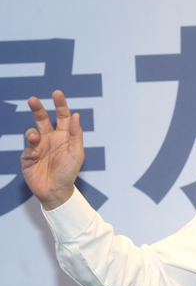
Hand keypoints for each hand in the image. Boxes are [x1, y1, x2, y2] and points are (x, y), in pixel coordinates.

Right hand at [21, 90, 83, 209]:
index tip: (57, 94)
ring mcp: (38, 147)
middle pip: (42, 119)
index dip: (60, 105)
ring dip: (32, 134)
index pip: (62, 117)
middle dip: (37, 109)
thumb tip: (76, 115)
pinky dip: (31, 151)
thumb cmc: (69, 172)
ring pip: (32, 133)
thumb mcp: (77, 153)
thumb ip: (76, 134)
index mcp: (64, 137)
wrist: (56, 191)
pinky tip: (37, 157)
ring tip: (35, 139)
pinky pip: (27, 149)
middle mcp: (50, 139)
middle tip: (33, 100)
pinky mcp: (28, 157)